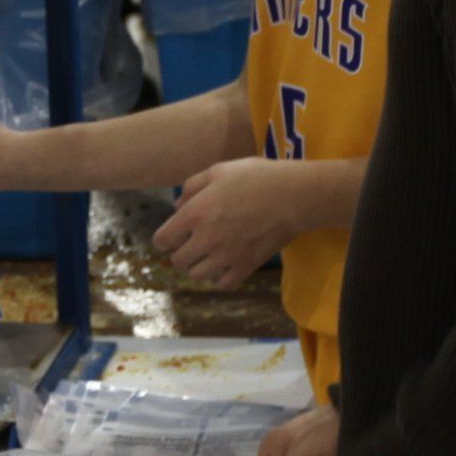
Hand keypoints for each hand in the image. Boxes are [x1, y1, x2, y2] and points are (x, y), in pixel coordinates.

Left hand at [154, 157, 299, 289]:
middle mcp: (206, 239)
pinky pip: (223, 284)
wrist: (292, 197)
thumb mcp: (218, 171)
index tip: (175, 234)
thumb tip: (178, 207)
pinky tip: (226, 265)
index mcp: (195, 214)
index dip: (165, 237)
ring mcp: (226, 257)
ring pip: (198, 275)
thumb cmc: (256, 178)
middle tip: (194, 243)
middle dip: (182, 252)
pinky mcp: (245, 267)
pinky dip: (220, 277)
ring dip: (200, 266)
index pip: (162, 240)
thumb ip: (192, 187)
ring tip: (210, 255)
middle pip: (179, 261)